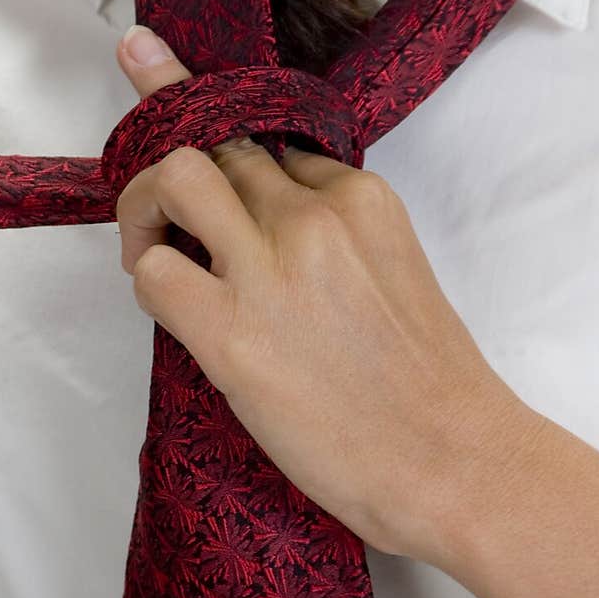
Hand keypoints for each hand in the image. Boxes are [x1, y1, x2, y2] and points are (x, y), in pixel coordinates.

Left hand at [113, 25, 542, 565]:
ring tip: (148, 249)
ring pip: (173, 176)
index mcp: (360, 196)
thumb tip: (262, 232)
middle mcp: (312, 216)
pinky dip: (147, 279)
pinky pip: (154, 271)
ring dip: (143, 205)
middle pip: (216, 136)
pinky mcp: (231, 334)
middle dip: (171, 158)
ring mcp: (270, 270)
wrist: (455, 461)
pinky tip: (169, 308)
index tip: (218, 191)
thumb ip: (335, 235)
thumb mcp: (394, 269)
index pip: (269, 139)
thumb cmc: (429, 386)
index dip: (231, 163)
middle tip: (160, 210)